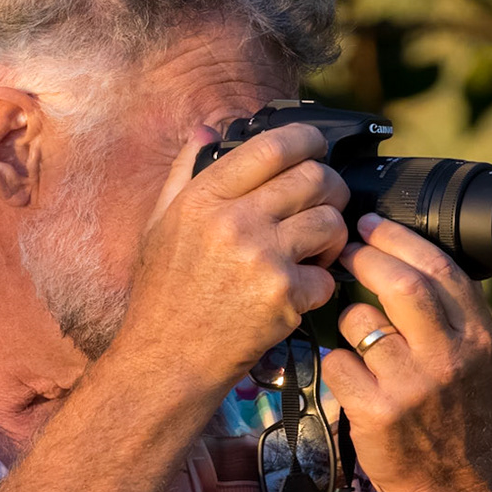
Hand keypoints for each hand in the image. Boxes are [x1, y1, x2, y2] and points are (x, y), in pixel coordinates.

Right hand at [111, 123, 351, 395]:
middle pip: (315, 178)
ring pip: (332, 222)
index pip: (273, 146)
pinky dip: (320, 285)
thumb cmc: (164, 293)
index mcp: (203, 197)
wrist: (167, 359)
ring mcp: (261, 257)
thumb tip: (206, 132)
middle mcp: (233, 220)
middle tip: (326, 205)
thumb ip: (182, 174)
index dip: (307, 139)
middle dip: (331, 189)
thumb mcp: (159, 226)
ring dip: (332, 236)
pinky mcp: (283, 295)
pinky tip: (298, 293)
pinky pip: (327, 276)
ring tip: (313, 251)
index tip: (317, 147)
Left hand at [320, 212, 491, 491]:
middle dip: (365, 257)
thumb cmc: (454, 412)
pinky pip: (338, 362)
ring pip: (360, 322)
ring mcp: (414, 386)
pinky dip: (335, 361)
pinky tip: (348, 373)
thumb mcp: (472, 358)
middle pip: (402, 285)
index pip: (440, 268)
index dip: (399, 239)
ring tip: (355, 331)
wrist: (452, 485)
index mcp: (478, 336)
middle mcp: (450, 357)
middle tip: (343, 249)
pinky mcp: (377, 412)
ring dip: (347, 317)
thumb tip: (403, 251)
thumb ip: (448, 311)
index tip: (370, 224)